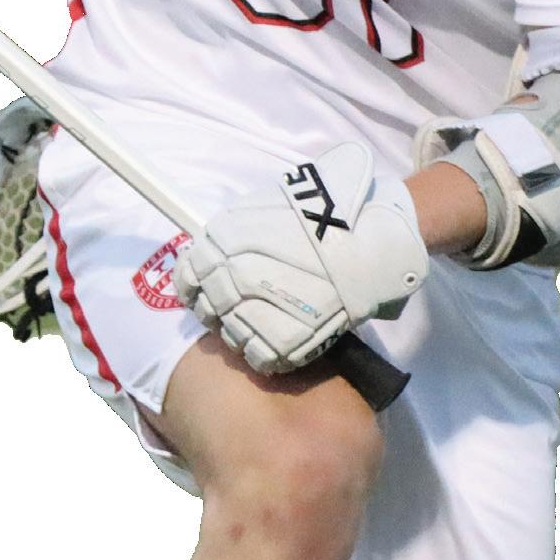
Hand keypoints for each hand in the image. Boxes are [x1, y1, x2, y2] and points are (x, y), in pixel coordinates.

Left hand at [177, 143, 426, 375]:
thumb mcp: (271, 203)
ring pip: (230, 336)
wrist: (371, 233)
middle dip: (221, 311)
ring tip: (265, 326)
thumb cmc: (329, 208)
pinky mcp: (282, 338)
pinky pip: (259, 357)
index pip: (188, 276)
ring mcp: (254, 309)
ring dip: (243, 333)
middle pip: (208, 309)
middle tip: (243, 309)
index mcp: (223, 240)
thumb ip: (241, 227)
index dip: (197, 286)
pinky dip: (266, 354)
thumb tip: (222, 247)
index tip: (208, 290)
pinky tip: (278, 343)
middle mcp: (230, 276)